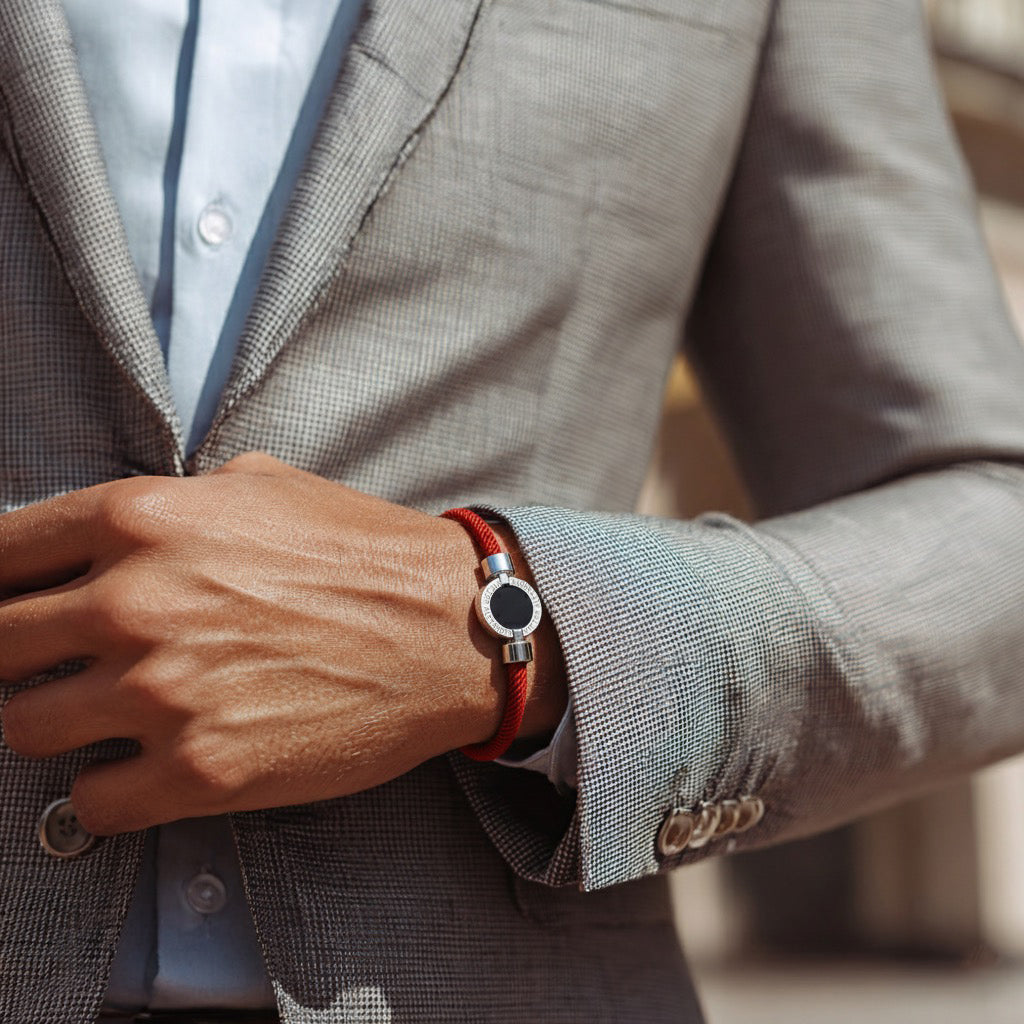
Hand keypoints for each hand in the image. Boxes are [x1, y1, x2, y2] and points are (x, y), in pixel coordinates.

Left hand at [0, 453, 565, 833]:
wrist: (449, 630)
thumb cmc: (364, 553)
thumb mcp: (263, 484)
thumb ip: (174, 502)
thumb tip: (120, 531)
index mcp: (143, 519)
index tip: (7, 606)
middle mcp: (134, 604)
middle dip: (19, 658)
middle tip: (61, 666)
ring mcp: (162, 694)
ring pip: (22, 729)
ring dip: (56, 724)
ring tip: (104, 719)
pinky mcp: (199, 772)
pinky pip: (88, 804)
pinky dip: (104, 791)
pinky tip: (142, 768)